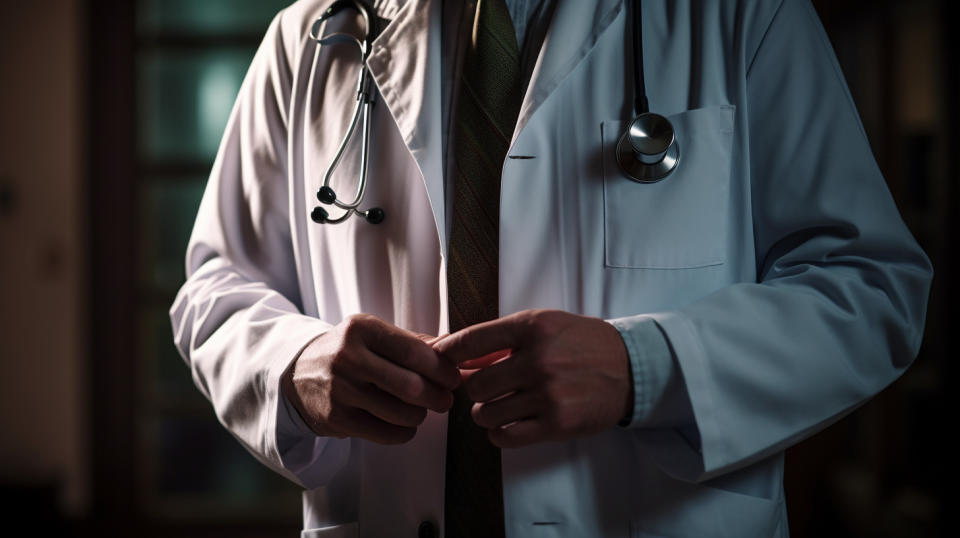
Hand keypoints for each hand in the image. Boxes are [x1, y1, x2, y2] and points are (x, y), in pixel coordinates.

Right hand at [282, 314, 459, 443]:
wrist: (297, 373)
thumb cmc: (348, 352)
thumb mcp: (374, 335)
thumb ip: (413, 342)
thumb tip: (454, 346)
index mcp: (362, 328)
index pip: (415, 352)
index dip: (442, 369)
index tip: (453, 378)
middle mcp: (348, 357)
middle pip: (411, 386)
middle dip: (437, 396)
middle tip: (444, 400)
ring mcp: (340, 389)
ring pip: (401, 413)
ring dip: (420, 415)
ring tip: (420, 410)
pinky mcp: (335, 418)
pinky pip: (385, 433)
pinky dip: (403, 432)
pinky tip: (403, 424)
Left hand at [434, 309, 631, 447]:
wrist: (629, 367)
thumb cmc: (581, 343)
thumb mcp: (544, 325)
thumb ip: (502, 339)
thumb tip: (455, 352)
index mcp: (532, 328)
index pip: (471, 341)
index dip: (448, 354)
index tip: (439, 362)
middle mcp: (538, 360)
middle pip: (474, 385)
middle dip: (474, 389)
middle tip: (484, 389)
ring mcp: (547, 394)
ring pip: (485, 414)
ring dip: (485, 413)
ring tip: (499, 406)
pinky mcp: (557, 424)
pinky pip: (506, 436)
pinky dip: (499, 433)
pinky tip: (508, 424)